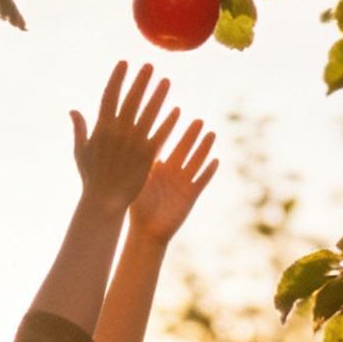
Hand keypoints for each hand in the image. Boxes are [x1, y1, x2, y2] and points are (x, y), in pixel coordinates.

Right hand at [70, 60, 180, 215]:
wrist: (104, 201)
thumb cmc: (92, 177)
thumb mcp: (81, 152)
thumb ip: (80, 129)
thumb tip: (73, 111)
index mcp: (102, 128)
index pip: (110, 96)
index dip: (118, 78)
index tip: (124, 63)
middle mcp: (118, 132)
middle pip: (132, 100)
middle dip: (141, 81)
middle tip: (149, 65)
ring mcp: (134, 143)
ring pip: (149, 114)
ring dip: (158, 96)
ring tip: (166, 81)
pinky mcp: (147, 156)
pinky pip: (160, 135)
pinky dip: (169, 123)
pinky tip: (177, 111)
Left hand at [127, 115, 218, 243]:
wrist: (146, 232)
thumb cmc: (136, 209)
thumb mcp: (135, 182)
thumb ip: (136, 162)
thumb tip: (127, 141)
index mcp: (157, 167)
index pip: (166, 142)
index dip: (171, 127)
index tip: (176, 109)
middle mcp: (172, 172)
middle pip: (184, 149)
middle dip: (191, 135)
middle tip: (198, 120)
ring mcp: (183, 183)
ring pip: (196, 161)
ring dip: (204, 148)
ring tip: (211, 133)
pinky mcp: (191, 196)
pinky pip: (202, 181)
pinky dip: (208, 171)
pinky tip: (215, 160)